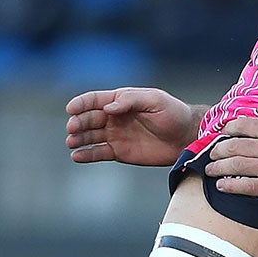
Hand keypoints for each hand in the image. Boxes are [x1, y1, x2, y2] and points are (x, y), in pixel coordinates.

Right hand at [66, 87, 200, 165]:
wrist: (186, 137)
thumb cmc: (173, 114)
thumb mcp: (155, 101)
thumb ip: (131, 101)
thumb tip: (108, 107)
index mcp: (120, 101)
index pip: (94, 100)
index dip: (81, 103)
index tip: (71, 109)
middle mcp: (113, 117)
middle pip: (88, 118)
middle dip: (78, 122)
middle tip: (72, 129)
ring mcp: (115, 135)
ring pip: (90, 136)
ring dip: (78, 138)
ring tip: (71, 142)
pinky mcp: (119, 152)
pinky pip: (98, 153)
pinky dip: (86, 155)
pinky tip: (77, 156)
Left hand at [203, 96, 257, 200]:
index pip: (241, 126)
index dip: (228, 128)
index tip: (224, 132)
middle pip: (233, 147)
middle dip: (218, 149)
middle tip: (212, 152)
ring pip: (236, 167)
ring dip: (218, 167)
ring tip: (210, 169)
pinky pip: (248, 187)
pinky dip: (231, 186)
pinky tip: (222, 186)